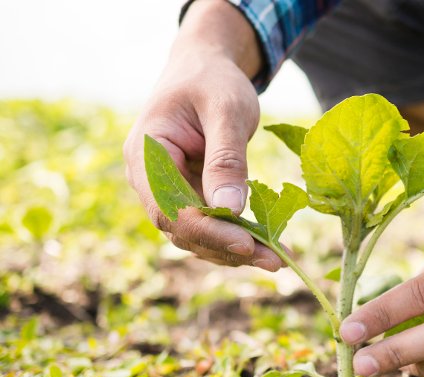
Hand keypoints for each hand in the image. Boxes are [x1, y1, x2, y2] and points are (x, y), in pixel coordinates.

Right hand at [123, 0, 281, 269]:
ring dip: (235, 250)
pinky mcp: (187, 195)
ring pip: (196, 234)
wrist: (205, 68)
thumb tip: (231, 211)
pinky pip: (209, 224)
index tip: (248, 244)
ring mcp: (166, 190)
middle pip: (183, 229)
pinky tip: (268, 246)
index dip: (207, 232)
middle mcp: (149, 179)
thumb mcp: (226, 111)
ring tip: (277, 259)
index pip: (170, 209)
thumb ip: (226, 159)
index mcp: (146, 154)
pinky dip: (237, 237)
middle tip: (275, 261)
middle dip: (228, 248)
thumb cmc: (213, 81)